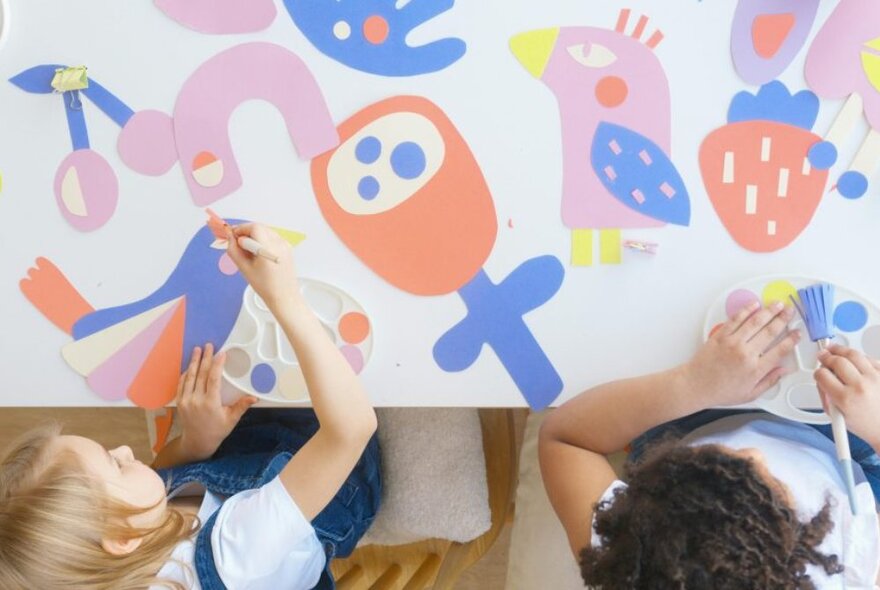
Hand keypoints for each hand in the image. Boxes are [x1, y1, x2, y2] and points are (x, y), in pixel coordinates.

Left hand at [176, 344, 257, 461]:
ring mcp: (186, 401)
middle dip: (205, 358)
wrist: (197, 442)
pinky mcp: (180, 402)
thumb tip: (255, 397)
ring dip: (194, 362)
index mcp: (210, 403)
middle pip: (201, 374)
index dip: (217, 365)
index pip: (213, 379)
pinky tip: (190, 365)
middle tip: (208, 346)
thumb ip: (241, 406)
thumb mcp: (231, 419)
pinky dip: (186, 373)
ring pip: (190, 377)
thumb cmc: (217, 430)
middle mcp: (196, 400)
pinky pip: (181, 384)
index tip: (221, 354)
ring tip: (197, 350)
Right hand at [225, 223, 301, 312]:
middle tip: (237, 243)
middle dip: (246, 232)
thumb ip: (234, 250)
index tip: (232, 235)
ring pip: (266, 231)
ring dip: (254, 236)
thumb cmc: (266, 286)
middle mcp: (279, 244)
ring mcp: (285, 245)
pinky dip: (263, 240)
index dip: (240, 229)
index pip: (253, 228)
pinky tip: (258, 253)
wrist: (284, 296)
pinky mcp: (287, 248)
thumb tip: (229, 238)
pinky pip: (272, 238)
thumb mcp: (244, 268)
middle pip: (260, 228)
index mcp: (269, 249)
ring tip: (248, 251)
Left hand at [682, 301, 799, 406]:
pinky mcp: (720, 336)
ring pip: (755, 322)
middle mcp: (746, 353)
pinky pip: (736, 320)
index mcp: (756, 369)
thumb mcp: (750, 394)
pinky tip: (754, 305)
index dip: (792, 339)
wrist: (695, 385)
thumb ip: (769, 381)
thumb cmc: (720, 391)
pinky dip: (746, 310)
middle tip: (790, 312)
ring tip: (778, 304)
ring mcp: (732, 343)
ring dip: (769, 311)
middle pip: (770, 331)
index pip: (780, 350)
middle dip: (783, 319)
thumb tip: (783, 371)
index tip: (797, 333)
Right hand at [815, 345, 879, 449]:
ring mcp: (875, 378)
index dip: (817, 372)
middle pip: (837, 360)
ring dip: (841, 350)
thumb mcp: (837, 415)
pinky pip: (869, 358)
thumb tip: (822, 377)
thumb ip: (825, 394)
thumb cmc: (866, 425)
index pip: (822, 375)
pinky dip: (859, 357)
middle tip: (823, 355)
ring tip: (835, 350)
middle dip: (826, 356)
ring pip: (854, 354)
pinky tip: (854, 360)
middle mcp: (861, 386)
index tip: (819, 372)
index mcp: (845, 398)